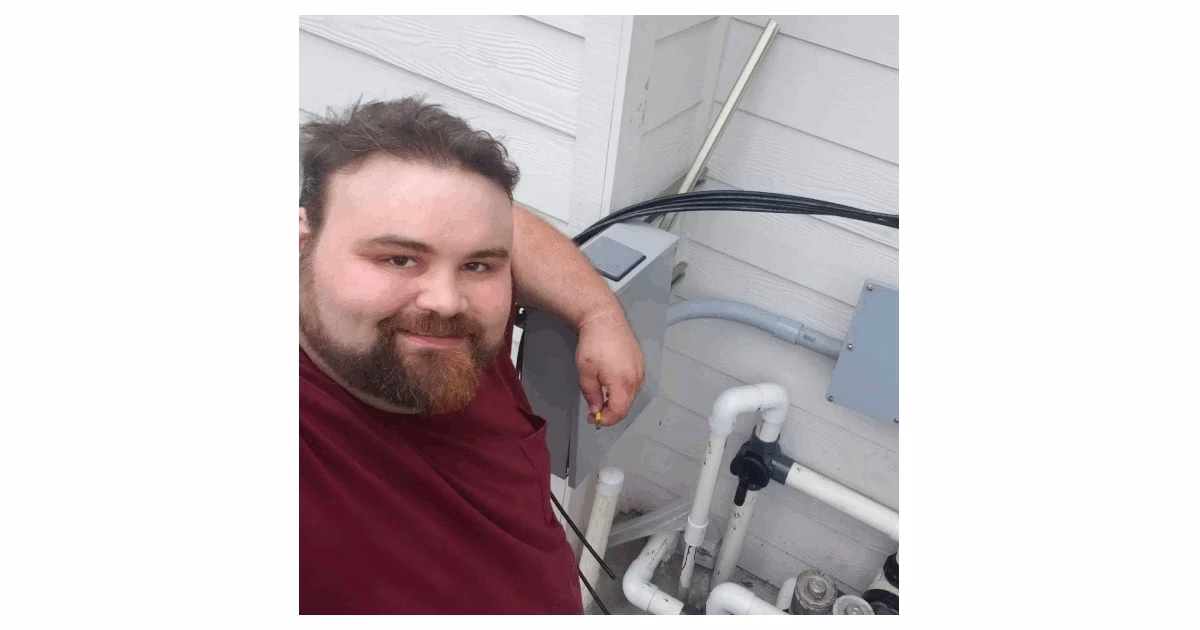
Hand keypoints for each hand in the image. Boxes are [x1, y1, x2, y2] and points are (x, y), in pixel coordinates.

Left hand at [575, 307, 644, 426]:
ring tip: (602, 399)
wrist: (605, 319)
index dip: (606, 420)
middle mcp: (637, 379)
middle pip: (626, 406)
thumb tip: (596, 411)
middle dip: (611, 413)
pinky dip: (623, 392)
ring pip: (631, 396)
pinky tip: (612, 387)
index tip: (593, 420)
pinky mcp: (641, 364)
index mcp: (623, 383)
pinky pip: (634, 385)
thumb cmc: (593, 344)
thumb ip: (592, 395)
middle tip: (595, 412)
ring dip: (618, 402)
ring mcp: (641, 371)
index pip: (618, 412)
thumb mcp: (586, 372)